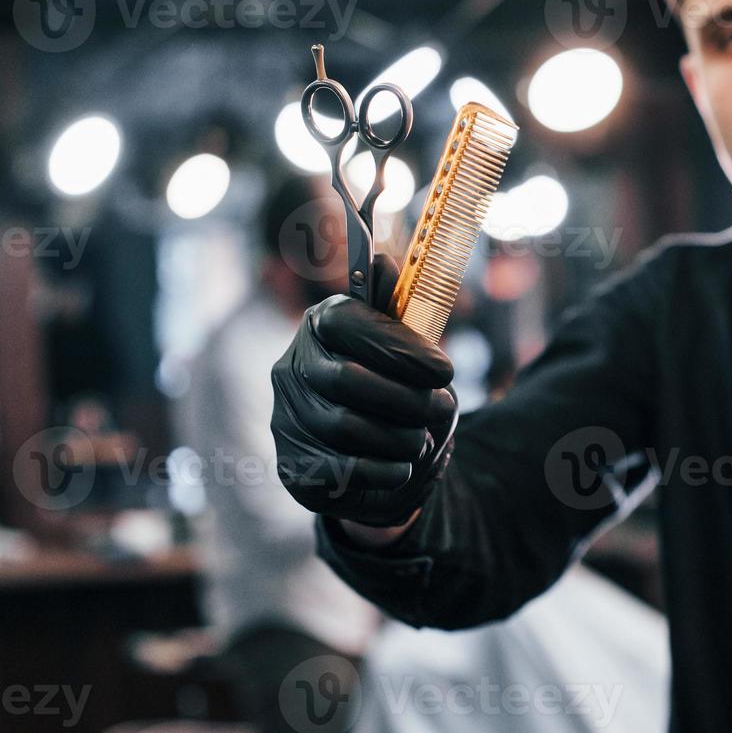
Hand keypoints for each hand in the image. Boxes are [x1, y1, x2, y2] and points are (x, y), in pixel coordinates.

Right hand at [271, 253, 458, 527]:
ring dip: (399, 436)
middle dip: (407, 398)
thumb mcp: (407, 347)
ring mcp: (287, 419)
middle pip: (346, 379)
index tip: (445, 370)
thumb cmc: (397, 391)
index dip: (398, 345)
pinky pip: (338, 470)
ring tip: (423, 439)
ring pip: (344, 427)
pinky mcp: (293, 467)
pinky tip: (402, 466)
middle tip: (444, 408)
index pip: (345, 320)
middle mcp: (293, 368)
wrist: (381, 460)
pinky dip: (382, 470)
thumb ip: (400, 310)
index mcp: (320, 326)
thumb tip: (384, 262)